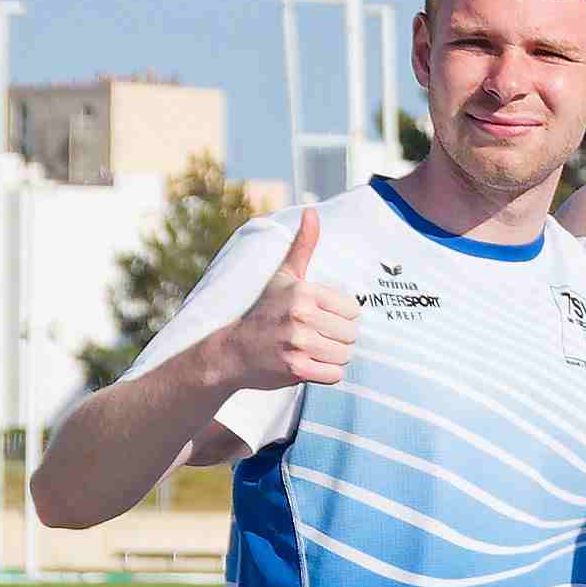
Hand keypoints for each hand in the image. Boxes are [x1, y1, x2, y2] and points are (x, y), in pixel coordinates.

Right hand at [211, 208, 357, 390]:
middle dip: (336, 338)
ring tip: (309, 349)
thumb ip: (303, 245)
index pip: (353, 311)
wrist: (232, 350)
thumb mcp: (284, 276)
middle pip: (351, 334)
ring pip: (345, 355)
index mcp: (303, 292)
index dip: (339, 317)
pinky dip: (325, 374)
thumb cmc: (264, 311)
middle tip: (312, 336)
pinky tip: (306, 364)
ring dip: (331, 357)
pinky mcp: (295, 368)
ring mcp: (297, 342)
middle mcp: (300, 315)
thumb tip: (312, 211)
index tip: (317, 317)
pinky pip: (335, 375)